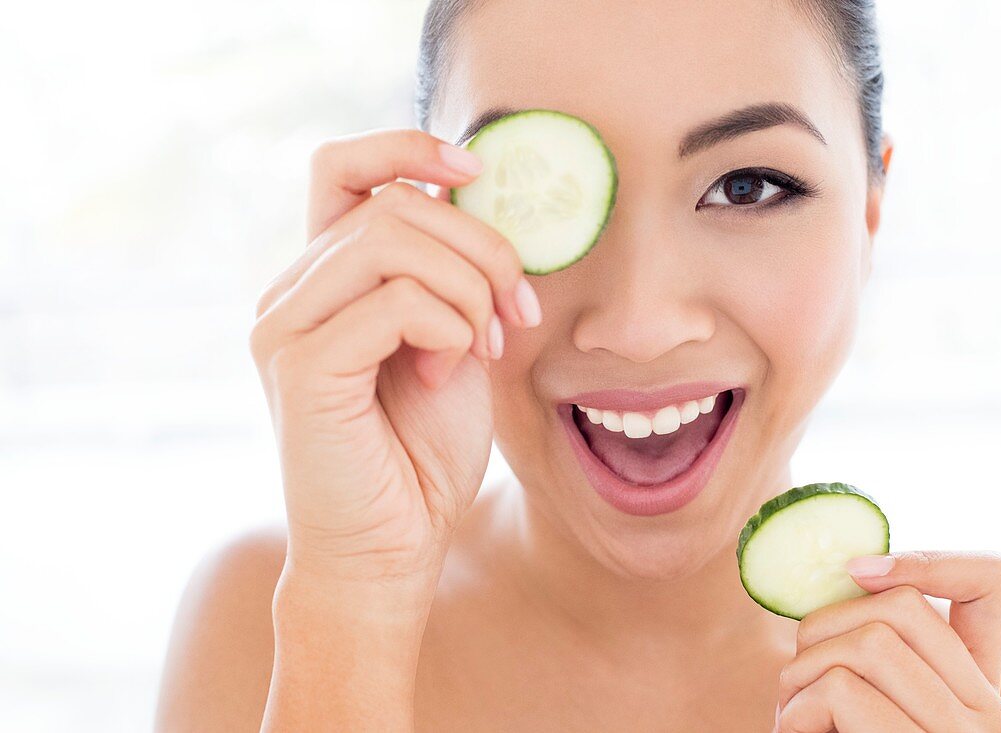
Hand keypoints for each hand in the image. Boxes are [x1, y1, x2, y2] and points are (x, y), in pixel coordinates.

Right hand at [249, 129, 539, 588]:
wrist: (393, 549)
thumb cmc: (421, 454)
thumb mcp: (452, 341)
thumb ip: (447, 275)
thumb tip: (472, 200)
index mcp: (322, 282)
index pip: (342, 168)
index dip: (409, 147)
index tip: (476, 173)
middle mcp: (290, 294)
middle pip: (393, 202)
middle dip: (481, 245)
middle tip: (518, 307)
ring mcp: (285, 327)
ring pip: (392, 240)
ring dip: (469, 287)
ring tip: (485, 343)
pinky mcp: (301, 367)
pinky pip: (395, 301)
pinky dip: (447, 328)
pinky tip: (448, 374)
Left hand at [773, 551, 1000, 731]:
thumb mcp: (874, 709)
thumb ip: (875, 660)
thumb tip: (841, 578)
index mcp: (977, 690)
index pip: (991, 583)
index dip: (927, 557)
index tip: (856, 570)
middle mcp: (988, 714)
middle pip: (898, 607)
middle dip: (821, 628)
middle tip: (798, 678)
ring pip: (863, 644)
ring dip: (799, 673)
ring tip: (793, 715)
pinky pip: (840, 691)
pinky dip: (798, 710)